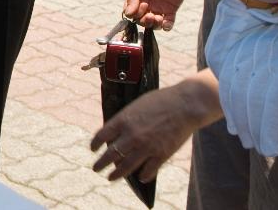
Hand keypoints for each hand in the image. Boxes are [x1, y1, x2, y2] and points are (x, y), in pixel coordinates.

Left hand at [91, 82, 207, 182]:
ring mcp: (146, 147)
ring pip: (126, 166)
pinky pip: (148, 170)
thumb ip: (125, 119)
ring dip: (117, 174)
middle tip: (96, 169)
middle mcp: (132, 135)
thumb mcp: (135, 105)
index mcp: (123, 120)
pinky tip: (140, 177)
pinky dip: (143, 175)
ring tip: (110, 178)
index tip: (93, 149)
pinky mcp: (162, 154)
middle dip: (101, 163)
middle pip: (111, 154)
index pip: (101, 136)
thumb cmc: (160, 100)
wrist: (185, 105)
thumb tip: (115, 132)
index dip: (95, 144)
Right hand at [124, 0, 193, 30]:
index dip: (134, 14)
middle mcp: (147, 5)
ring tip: (158, 18)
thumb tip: (128, 13)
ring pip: (154, 24)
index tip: (142, 5)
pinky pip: (167, 24)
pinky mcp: (171, 11)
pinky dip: (166, 27)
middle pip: (141, 21)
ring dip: (154, 25)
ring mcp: (159, 9)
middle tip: (151, 15)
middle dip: (145, 21)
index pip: (131, 13)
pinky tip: (165, 23)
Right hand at [205, 0, 277, 155]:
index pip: (271, 108)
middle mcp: (253, 63)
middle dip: (253, 129)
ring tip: (244, 135)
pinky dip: (228, 98)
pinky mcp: (222, 50)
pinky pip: (224, 80)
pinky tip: (232, 112)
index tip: (269, 148)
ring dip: (238, 116)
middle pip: (249, 104)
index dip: (269, 131)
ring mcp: (234, 55)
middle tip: (259, 147)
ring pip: (233, 93)